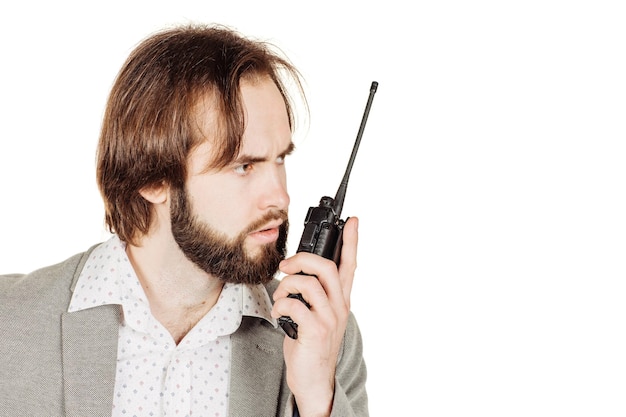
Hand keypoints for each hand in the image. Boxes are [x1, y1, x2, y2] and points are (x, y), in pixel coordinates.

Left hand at [271, 216, 358, 416]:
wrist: (314, 380)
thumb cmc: (311, 344)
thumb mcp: (318, 315)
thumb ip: (314, 294)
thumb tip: (296, 270)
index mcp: (341, 300)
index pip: (350, 264)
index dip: (352, 241)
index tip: (352, 220)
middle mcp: (340, 306)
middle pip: (326, 266)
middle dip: (302, 258)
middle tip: (287, 264)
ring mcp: (329, 319)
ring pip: (308, 283)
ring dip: (286, 285)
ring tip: (281, 297)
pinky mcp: (316, 331)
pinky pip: (294, 304)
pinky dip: (281, 304)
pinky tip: (280, 314)